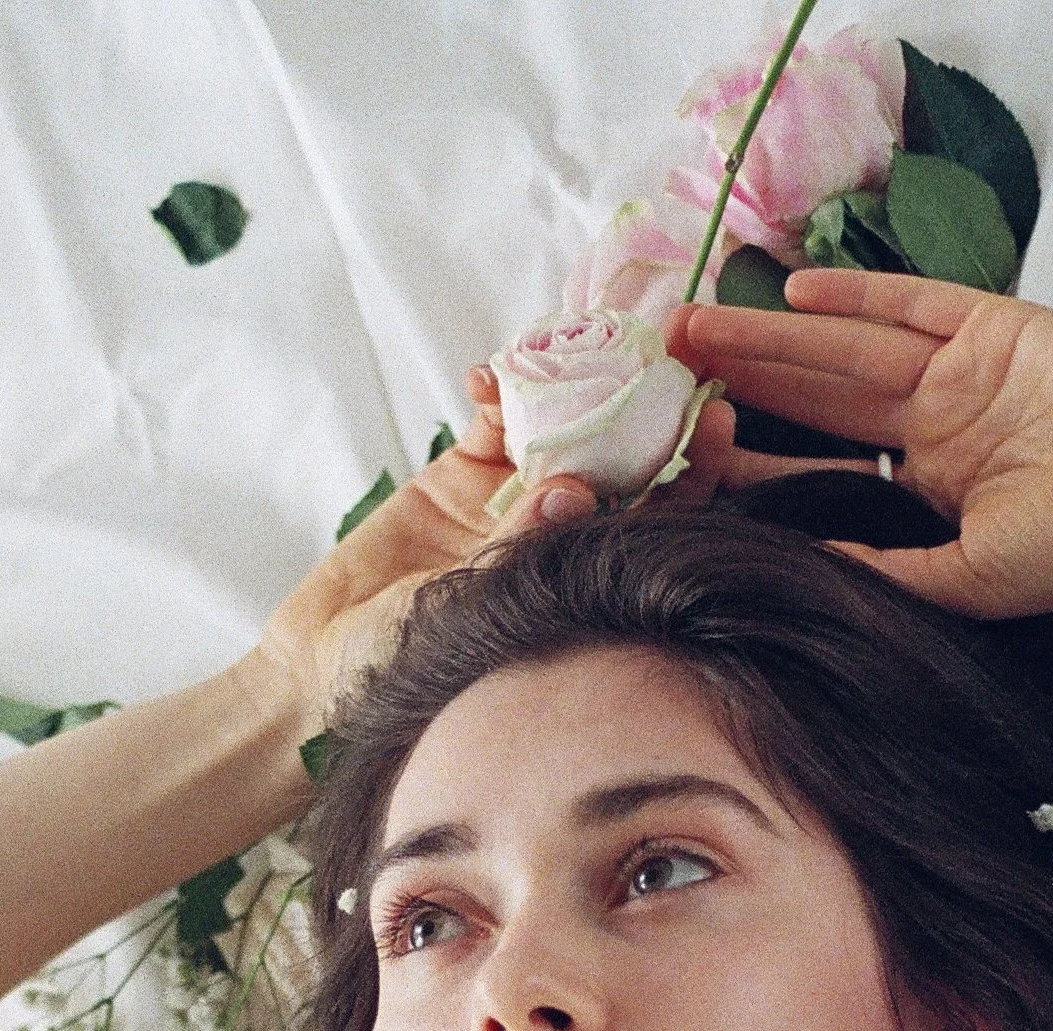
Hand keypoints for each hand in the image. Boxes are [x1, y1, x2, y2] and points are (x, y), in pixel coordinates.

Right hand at [251, 371, 740, 729]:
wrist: (332, 668)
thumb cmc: (423, 671)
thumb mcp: (488, 614)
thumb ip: (530, 551)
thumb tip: (574, 488)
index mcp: (599, 578)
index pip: (665, 517)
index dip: (698, 467)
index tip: (720, 421)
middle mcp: (570, 534)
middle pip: (627, 453)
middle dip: (647, 396)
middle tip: (667, 345)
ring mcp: (520, 498)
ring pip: (564, 420)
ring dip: (574, 375)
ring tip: (582, 337)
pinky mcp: (465, 473)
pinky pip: (495, 414)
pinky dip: (498, 386)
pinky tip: (487, 379)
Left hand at [667, 273, 1052, 617]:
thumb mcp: (966, 582)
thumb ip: (884, 568)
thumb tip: (799, 567)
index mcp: (929, 485)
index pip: (823, 468)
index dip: (756, 460)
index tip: (686, 459)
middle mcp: (937, 423)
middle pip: (817, 398)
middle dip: (740, 382)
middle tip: (660, 370)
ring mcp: (962, 371)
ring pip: (845, 349)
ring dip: (770, 338)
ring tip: (693, 330)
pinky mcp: (995, 328)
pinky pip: (913, 305)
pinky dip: (857, 300)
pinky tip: (791, 296)